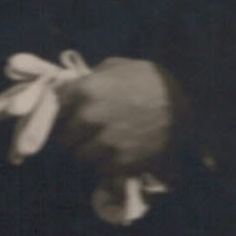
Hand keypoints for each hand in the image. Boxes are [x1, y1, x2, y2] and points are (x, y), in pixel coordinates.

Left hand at [53, 58, 175, 178]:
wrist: (184, 106)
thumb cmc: (150, 81)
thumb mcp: (118, 67)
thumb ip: (90, 79)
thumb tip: (69, 88)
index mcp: (85, 90)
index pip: (51, 107)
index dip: (57, 112)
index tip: (63, 115)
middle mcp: (89, 117)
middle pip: (62, 138)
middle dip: (73, 135)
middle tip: (88, 131)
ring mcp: (104, 142)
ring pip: (80, 156)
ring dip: (90, 151)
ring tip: (108, 141)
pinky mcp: (121, 163)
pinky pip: (101, 168)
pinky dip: (109, 163)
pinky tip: (123, 150)